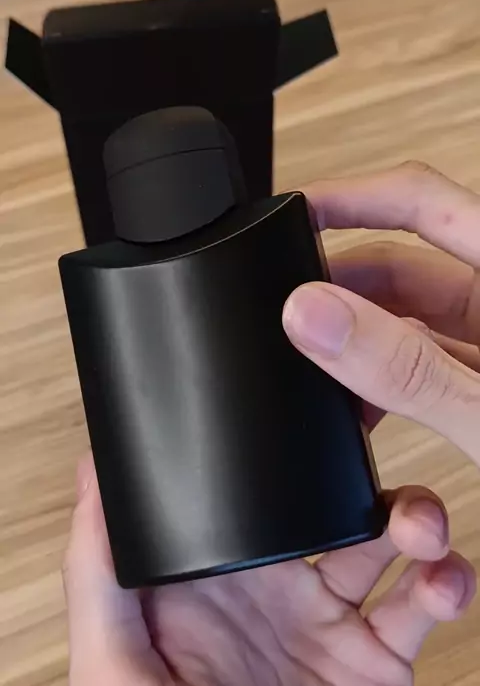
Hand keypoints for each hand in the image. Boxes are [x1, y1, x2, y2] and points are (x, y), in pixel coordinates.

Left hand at [65, 453, 473, 685]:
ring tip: (420, 523)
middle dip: (362, 468)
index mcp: (215, 569)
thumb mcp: (110, 656)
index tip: (312, 396)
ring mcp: (328, 621)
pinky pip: (421, 610)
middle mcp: (276, 584)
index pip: (252, 485)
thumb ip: (100, 567)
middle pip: (329, 500)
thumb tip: (94, 468)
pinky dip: (446, 585)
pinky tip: (444, 579)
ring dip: (414, 517)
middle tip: (375, 442)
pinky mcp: (374, 663)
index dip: (282, 441)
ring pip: (386, 543)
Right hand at [283, 160, 479, 461]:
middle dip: (340, 283)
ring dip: (357, 340)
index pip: (422, 201)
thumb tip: (316, 313)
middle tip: (286, 313)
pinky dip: (382, 381)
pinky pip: (422, 364)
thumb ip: (406, 368)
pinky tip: (358, 409)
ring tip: (314, 372)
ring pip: (408, 319)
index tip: (292, 210)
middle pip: (405, 262)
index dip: (351, 195)